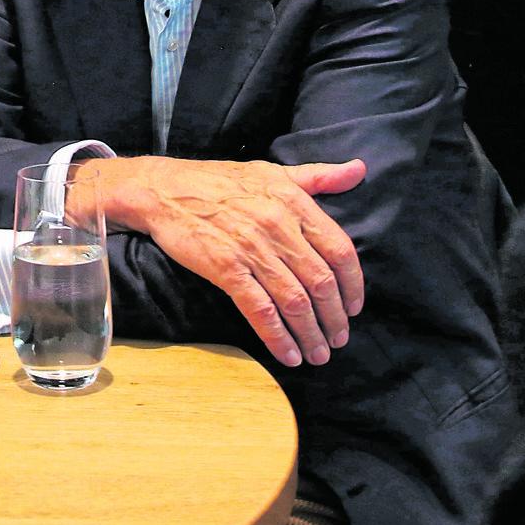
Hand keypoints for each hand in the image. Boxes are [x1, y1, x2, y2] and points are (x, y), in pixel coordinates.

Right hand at [87, 156, 366, 367]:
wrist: (165, 190)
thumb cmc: (221, 181)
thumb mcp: (273, 171)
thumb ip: (319, 176)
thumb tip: (360, 169)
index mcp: (294, 202)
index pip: (340, 249)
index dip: (353, 285)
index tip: (355, 307)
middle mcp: (277, 226)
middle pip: (320, 282)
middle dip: (335, 318)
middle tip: (338, 340)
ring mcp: (251, 249)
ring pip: (294, 302)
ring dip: (311, 335)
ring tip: (318, 354)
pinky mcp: (225, 269)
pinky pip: (260, 310)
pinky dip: (278, 337)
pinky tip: (287, 355)